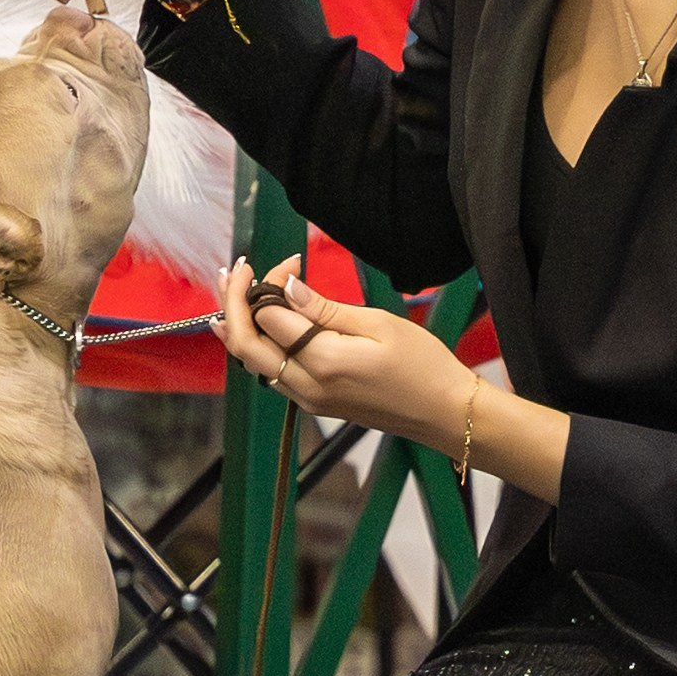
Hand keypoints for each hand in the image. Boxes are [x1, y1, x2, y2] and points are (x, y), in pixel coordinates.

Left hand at [218, 256, 474, 453]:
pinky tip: (256, 326)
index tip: (290, 261)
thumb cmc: (422, 365)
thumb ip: (325, 309)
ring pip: (253, 363)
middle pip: (245, 345)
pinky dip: (257, 346)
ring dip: (238, 326)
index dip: (269, 283)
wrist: (444, 413)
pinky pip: (271, 374)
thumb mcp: (378, 324)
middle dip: (231, 303)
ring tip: (232, 291)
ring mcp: (308, 400)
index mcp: (323, 361)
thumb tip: (286, 287)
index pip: (270, 317)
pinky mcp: (314, 404)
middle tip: (233, 271)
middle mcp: (307, 386)